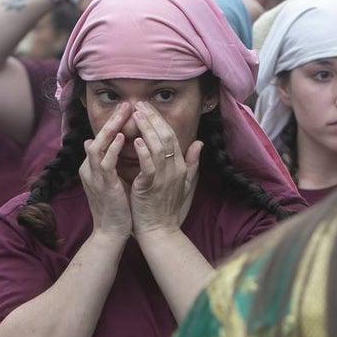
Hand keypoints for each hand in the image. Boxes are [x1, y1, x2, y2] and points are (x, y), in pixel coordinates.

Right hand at [79, 102, 133, 239]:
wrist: (111, 232)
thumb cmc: (117, 207)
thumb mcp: (112, 180)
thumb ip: (110, 161)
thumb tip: (105, 142)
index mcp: (93, 167)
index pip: (101, 139)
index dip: (113, 123)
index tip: (128, 109)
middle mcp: (89, 168)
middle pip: (98, 137)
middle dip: (112, 120)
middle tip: (126, 104)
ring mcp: (94, 177)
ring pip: (98, 146)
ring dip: (111, 128)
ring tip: (124, 113)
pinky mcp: (102, 185)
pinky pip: (105, 163)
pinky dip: (112, 149)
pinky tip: (120, 137)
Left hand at [128, 102, 200, 236]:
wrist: (160, 232)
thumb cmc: (168, 210)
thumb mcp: (185, 185)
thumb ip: (192, 163)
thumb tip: (199, 142)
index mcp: (182, 167)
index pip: (173, 137)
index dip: (161, 121)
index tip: (148, 108)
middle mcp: (176, 170)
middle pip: (166, 137)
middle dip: (153, 119)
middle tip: (140, 104)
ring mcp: (165, 178)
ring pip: (158, 147)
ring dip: (147, 129)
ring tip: (136, 116)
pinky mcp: (151, 187)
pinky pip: (149, 166)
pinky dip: (143, 152)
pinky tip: (136, 140)